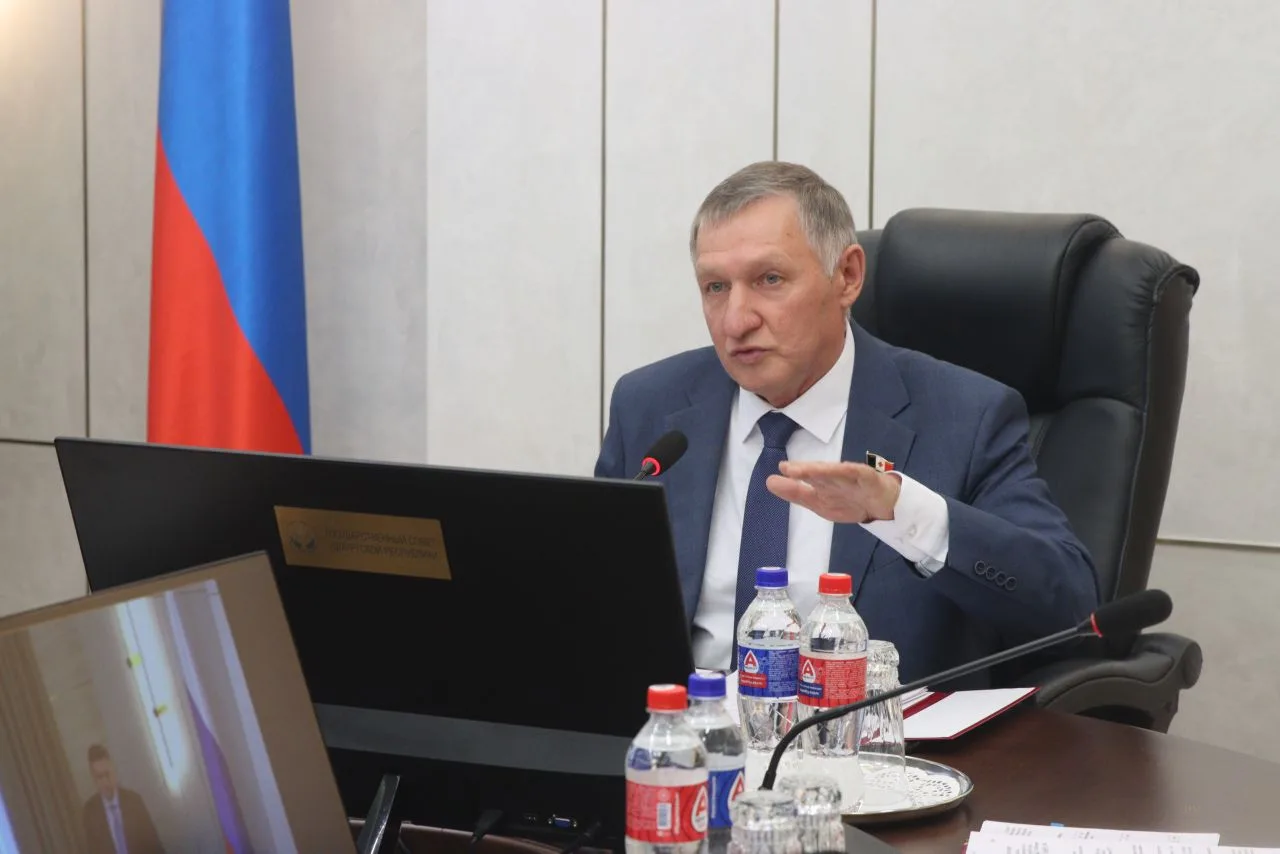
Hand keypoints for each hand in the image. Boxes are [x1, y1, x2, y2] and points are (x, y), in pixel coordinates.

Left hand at [766, 460, 901, 523]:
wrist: (884, 506)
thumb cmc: (850, 501)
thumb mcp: (820, 504)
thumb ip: (797, 493)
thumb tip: (769, 481)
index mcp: (823, 482)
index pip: (808, 478)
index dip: (796, 473)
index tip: (781, 469)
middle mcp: (835, 476)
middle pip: (820, 472)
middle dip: (806, 470)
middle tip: (788, 469)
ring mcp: (852, 477)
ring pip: (837, 472)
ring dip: (823, 470)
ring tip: (808, 471)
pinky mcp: (869, 478)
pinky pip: (860, 475)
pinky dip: (852, 472)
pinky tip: (842, 470)